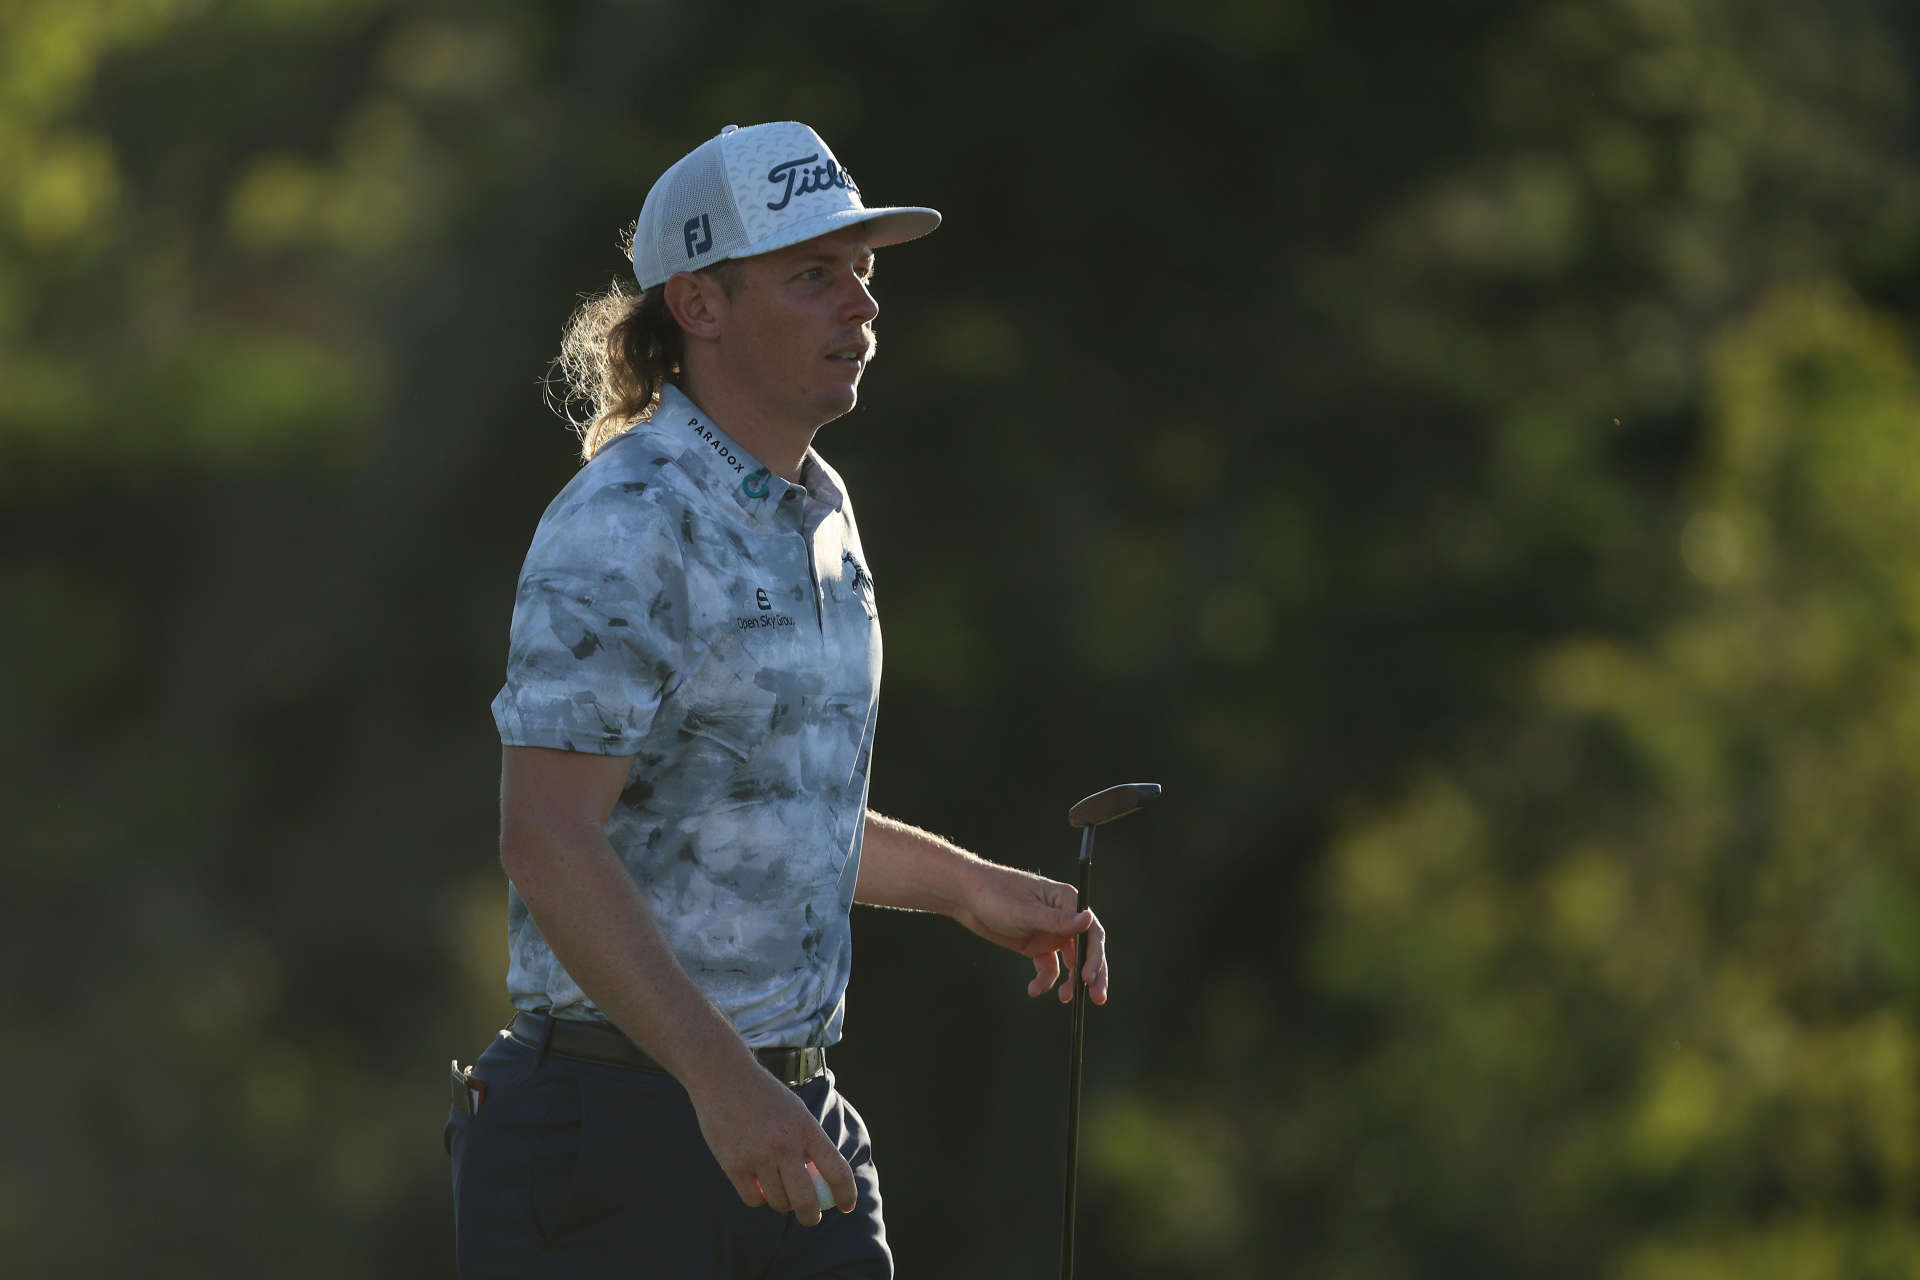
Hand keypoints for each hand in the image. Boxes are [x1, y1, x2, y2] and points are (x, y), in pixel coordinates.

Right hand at [686, 1058, 855, 1225]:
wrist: (723, 1077)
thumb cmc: (765, 1096)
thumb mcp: (796, 1112)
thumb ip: (809, 1144)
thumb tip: (820, 1182)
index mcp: (807, 1129)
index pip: (837, 1171)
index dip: (846, 1194)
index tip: (847, 1205)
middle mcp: (785, 1145)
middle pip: (807, 1200)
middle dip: (812, 1216)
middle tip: (811, 1218)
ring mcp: (758, 1157)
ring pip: (779, 1203)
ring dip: (782, 1203)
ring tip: (778, 1188)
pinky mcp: (734, 1165)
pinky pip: (754, 1199)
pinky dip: (759, 1198)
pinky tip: (758, 1184)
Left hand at [954, 863, 1108, 1004]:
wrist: (965, 897)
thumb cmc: (995, 895)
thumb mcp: (1026, 912)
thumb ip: (1057, 921)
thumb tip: (1088, 920)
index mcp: (1067, 900)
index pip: (1090, 931)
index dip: (1094, 956)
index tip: (1088, 978)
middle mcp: (1064, 916)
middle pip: (1086, 948)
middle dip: (1093, 974)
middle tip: (1097, 998)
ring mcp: (1051, 931)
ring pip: (1072, 961)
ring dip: (1072, 981)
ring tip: (1067, 999)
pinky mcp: (1037, 944)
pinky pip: (1049, 966)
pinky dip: (1045, 980)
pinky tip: (1034, 990)